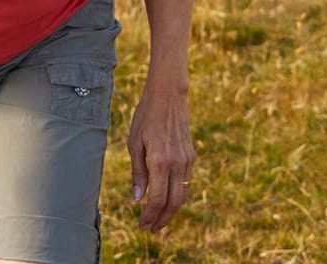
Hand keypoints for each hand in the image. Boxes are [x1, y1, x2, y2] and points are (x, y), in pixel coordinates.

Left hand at [128, 78, 195, 231]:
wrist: (168, 96)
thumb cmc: (146, 117)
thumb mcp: (134, 143)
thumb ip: (138, 173)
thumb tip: (137, 199)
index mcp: (160, 161)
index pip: (157, 199)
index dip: (149, 216)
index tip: (142, 224)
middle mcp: (177, 164)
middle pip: (173, 203)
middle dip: (162, 219)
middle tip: (150, 228)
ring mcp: (187, 160)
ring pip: (183, 195)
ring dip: (171, 210)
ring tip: (158, 219)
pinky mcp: (192, 156)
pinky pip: (186, 182)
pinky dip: (177, 195)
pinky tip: (167, 199)